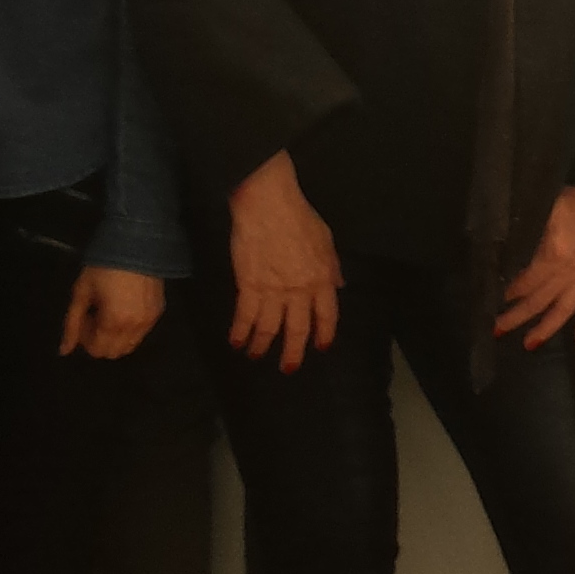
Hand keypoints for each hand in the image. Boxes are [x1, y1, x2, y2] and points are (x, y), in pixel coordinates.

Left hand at [60, 266, 165, 360]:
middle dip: (100, 340)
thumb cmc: (103, 266)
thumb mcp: (82, 292)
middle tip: (94, 317)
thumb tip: (63, 351)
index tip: (83, 318)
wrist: (136, 242)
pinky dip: (128, 329)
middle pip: (114, 353)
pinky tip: (123, 307)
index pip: (97, 351)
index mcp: (114, 322)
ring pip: (129, 346)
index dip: (85, 339)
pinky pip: (141, 333)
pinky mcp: (158, 312)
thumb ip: (71, 324)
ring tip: (109, 312)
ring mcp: (150, 321)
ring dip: (115, 337)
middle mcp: (135, 327)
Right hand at [227, 155, 341, 370]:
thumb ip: (332, 266)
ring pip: (269, 328)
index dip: (324, 334)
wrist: (268, 205)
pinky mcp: (248, 285)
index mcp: (322, 279)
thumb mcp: (326, 240)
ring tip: (256, 356)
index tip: (321, 347)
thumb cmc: (299, 217)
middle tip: (289, 368)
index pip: (327, 315)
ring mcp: (273, 290)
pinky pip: (245, 316)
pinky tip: (236, 342)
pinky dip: (240, 332)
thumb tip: (338, 285)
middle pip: (297, 329)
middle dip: (293, 352)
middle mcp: (299, 291)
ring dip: (262, 346)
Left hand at [494, 186, 574, 347]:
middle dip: (518, 316)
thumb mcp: (544, 212)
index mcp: (555, 256)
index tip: (494, 297)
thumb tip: (507, 255)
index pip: (528, 281)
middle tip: (497, 330)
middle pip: (541, 300)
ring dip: (546, 328)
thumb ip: (528, 236)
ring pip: (564, 310)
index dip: (511, 291)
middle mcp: (571, 273)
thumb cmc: (572, 199)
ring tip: (529, 344)